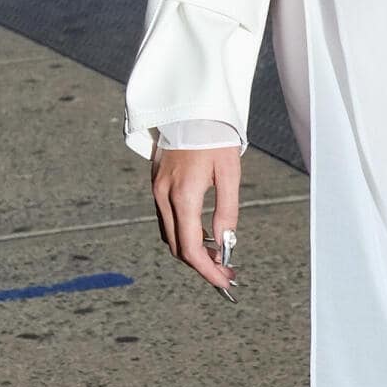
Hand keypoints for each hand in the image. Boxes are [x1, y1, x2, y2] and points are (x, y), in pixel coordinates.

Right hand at [150, 142, 241, 294]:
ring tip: (217, 254)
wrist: (190, 106)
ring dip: (190, 250)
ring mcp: (156, 190)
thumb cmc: (215, 136)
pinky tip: (202, 233)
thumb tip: (224, 244)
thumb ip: (227, 211)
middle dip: (200, 264)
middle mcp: (164, 196)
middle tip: (226, 270)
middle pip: (177, 246)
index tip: (224, 281)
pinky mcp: (156, 183)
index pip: (190, 247)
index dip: (207, 270)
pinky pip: (165, 219)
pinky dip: (182, 233)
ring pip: (169, 235)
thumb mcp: (230, 173)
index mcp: (183, 195)